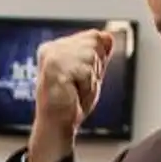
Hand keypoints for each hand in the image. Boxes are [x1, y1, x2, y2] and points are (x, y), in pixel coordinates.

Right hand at [28, 29, 114, 161]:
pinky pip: (87, 71)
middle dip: (94, 67)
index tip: (80, 78)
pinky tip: (73, 93)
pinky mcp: (55, 67)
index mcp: (56, 46)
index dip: (96, 60)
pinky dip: (86, 86)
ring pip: (92, 55)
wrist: (57, 126)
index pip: (93, 36)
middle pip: (94, 42)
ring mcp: (52, 56)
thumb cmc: (70, 103)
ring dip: (90, 78)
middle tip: (78, 85)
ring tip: (75, 90)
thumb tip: (109, 36)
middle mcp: (52, 47)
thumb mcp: (90, 73)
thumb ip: (98, 54)